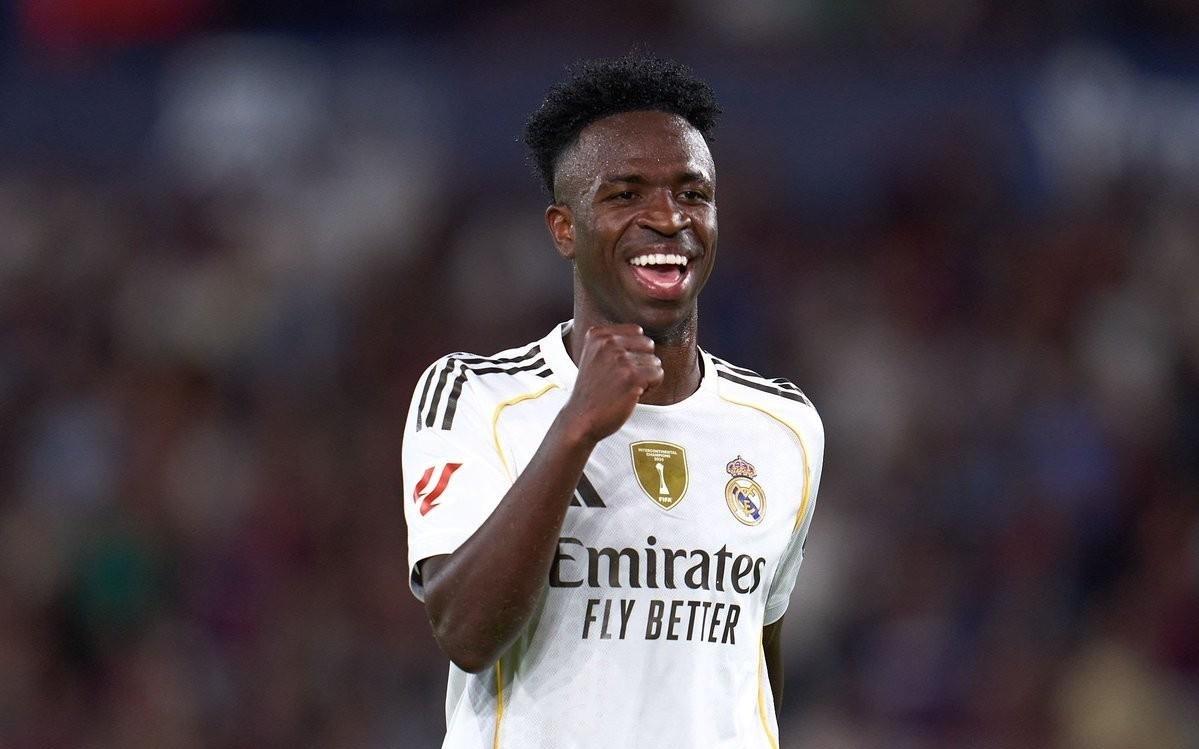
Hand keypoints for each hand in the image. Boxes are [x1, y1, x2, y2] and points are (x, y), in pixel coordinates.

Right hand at [559, 324, 663, 443]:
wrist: (580, 419)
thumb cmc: (593, 391)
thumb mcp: (595, 356)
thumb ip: (615, 342)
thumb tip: (647, 338)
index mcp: (598, 334)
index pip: (637, 332)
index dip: (633, 352)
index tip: (616, 368)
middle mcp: (608, 342)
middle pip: (648, 344)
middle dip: (642, 363)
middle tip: (621, 380)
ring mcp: (620, 359)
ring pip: (655, 362)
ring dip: (645, 378)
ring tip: (624, 388)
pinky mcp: (632, 377)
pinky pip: (658, 375)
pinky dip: (650, 388)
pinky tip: (631, 395)